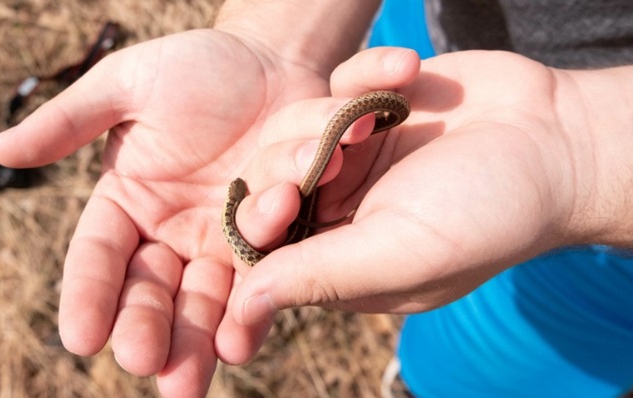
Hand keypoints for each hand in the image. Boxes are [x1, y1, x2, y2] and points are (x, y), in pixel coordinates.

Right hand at [0, 29, 331, 396]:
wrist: (274, 64)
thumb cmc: (198, 67)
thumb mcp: (129, 86)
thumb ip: (72, 122)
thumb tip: (1, 152)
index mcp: (128, 203)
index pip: (100, 256)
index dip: (90, 294)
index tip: (80, 336)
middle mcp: (173, 232)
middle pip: (154, 291)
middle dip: (148, 330)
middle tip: (145, 366)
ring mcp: (223, 240)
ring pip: (208, 298)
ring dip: (200, 339)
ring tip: (190, 376)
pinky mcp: (273, 238)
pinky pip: (263, 272)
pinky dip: (254, 303)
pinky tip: (243, 334)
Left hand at [228, 48, 620, 324]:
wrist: (554, 139)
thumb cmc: (486, 212)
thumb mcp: (402, 254)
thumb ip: (322, 276)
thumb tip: (246, 307)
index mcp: (343, 259)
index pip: (269, 253)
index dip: (259, 227)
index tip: (282, 204)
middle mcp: (341, 208)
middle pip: (273, 184)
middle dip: (294, 165)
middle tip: (337, 155)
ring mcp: (355, 155)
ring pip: (297, 128)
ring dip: (329, 117)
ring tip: (370, 118)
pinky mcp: (372, 106)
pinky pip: (341, 84)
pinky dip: (368, 74)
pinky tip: (406, 73)